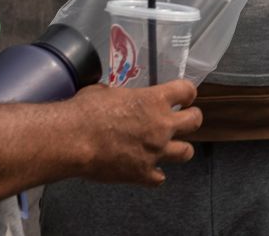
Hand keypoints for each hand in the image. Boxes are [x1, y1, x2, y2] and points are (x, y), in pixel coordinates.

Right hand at [66, 80, 201, 186]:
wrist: (72, 140)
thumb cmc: (85, 111)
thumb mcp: (105, 91)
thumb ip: (120, 96)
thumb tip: (115, 98)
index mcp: (155, 100)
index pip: (187, 90)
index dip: (187, 93)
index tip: (184, 97)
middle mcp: (162, 125)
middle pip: (195, 121)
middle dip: (192, 119)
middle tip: (185, 119)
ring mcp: (155, 151)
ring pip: (186, 152)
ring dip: (180, 149)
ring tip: (172, 148)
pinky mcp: (143, 173)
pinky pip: (159, 178)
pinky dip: (154, 175)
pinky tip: (146, 170)